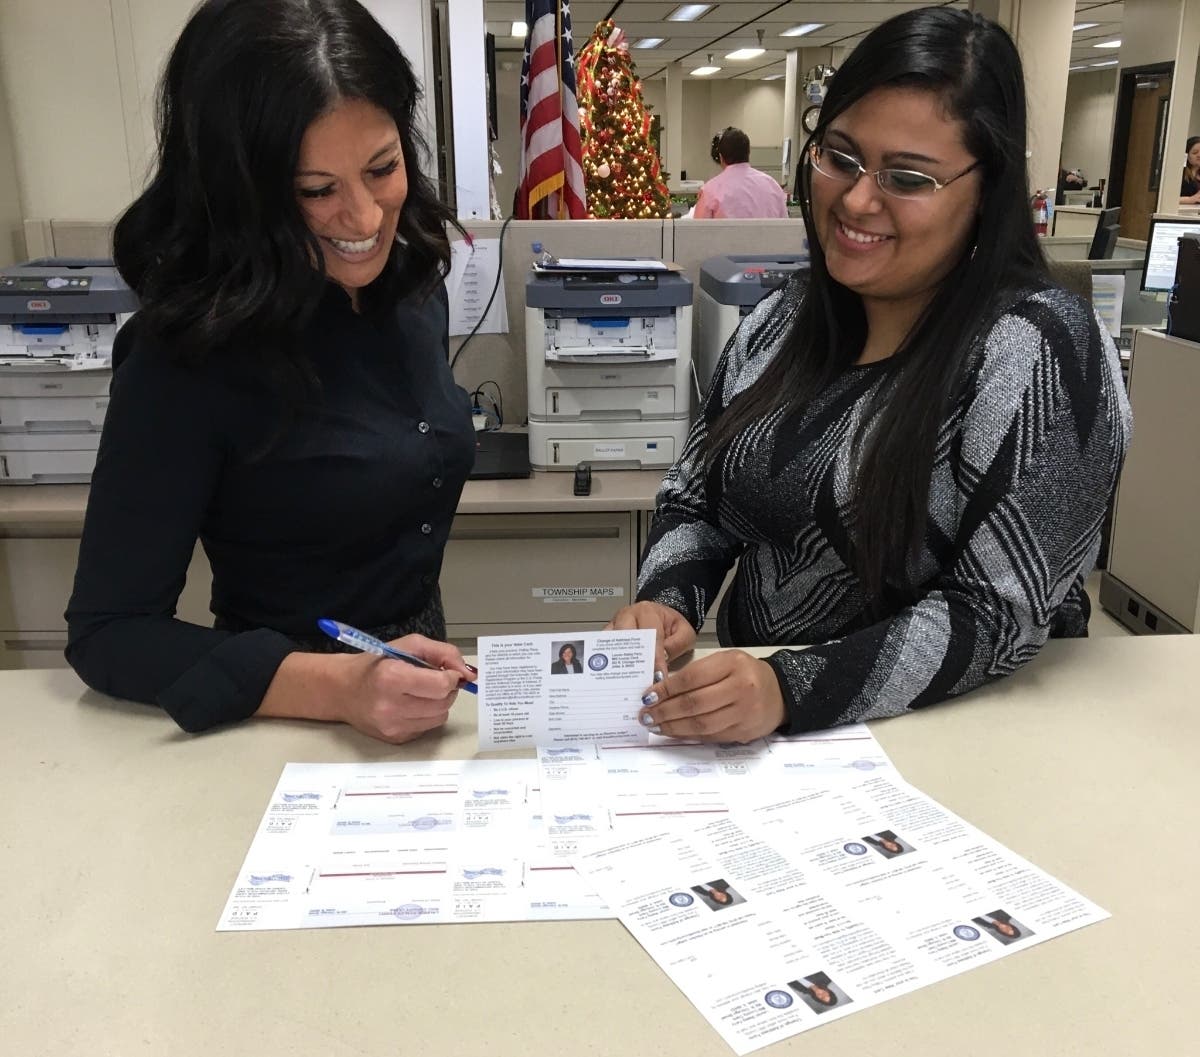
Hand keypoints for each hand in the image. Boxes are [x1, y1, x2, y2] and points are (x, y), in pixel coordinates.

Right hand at [337, 634, 471, 743]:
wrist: (342, 690)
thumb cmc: (376, 663)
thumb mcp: (409, 645)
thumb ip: (443, 653)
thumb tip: (468, 673)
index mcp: (392, 678)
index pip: (441, 685)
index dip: (451, 677)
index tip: (447, 671)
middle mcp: (391, 707)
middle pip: (443, 703)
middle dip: (446, 690)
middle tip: (434, 680)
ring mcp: (392, 726)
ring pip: (440, 717)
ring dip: (439, 703)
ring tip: (422, 692)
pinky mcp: (395, 739)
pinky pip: (428, 728)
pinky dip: (427, 715)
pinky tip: (411, 705)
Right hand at [607, 600, 696, 676]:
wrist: (662, 617)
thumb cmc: (671, 625)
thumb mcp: (684, 631)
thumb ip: (677, 644)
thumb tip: (663, 658)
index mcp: (646, 612)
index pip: (651, 636)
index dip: (655, 658)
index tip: (658, 677)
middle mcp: (626, 616)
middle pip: (625, 639)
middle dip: (634, 662)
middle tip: (641, 682)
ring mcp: (614, 625)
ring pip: (612, 646)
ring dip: (619, 665)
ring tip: (626, 684)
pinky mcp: (607, 637)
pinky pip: (604, 651)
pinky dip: (609, 665)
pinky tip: (615, 680)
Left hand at [636, 650, 785, 743]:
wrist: (780, 693)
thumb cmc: (746, 673)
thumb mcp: (725, 661)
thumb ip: (698, 672)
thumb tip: (662, 690)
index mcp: (733, 665)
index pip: (692, 678)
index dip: (666, 689)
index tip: (647, 695)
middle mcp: (741, 688)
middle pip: (694, 704)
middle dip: (665, 711)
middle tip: (646, 714)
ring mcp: (744, 713)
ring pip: (701, 724)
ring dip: (673, 727)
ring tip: (655, 725)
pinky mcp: (744, 733)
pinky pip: (710, 736)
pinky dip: (689, 735)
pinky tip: (675, 732)